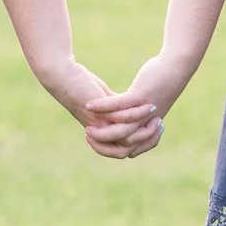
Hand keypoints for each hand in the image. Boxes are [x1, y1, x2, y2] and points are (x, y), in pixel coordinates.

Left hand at [38, 58, 153, 159]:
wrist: (65, 79)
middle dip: (148, 137)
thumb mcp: (105, 98)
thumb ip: (117, 106)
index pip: (128, 145)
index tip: (157, 128)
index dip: (144, 141)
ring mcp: (101, 125)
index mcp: (105, 130)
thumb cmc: (84, 85)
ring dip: (143, 125)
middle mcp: (103, 132)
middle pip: (129, 146)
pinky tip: (145, 104)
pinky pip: (122, 119)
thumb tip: (129, 107)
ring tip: (155, 113)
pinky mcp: (100, 114)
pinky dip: (135, 113)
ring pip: (127, 134)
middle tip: (160, 124)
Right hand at [82, 54, 193, 161]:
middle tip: (88, 134)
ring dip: (101, 129)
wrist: (175, 69)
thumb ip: (136, 117)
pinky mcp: (140, 97)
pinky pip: (118, 106)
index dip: (109, 150)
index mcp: (147, 129)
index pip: (128, 151)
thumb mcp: (148, 105)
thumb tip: (120, 122)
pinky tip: (89, 105)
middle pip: (123, 145)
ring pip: (120, 129)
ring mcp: (143, 113)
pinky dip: (102, 107)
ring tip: (87, 125)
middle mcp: (146, 125)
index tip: (95, 142)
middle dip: (103, 144)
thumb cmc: (159, 85)